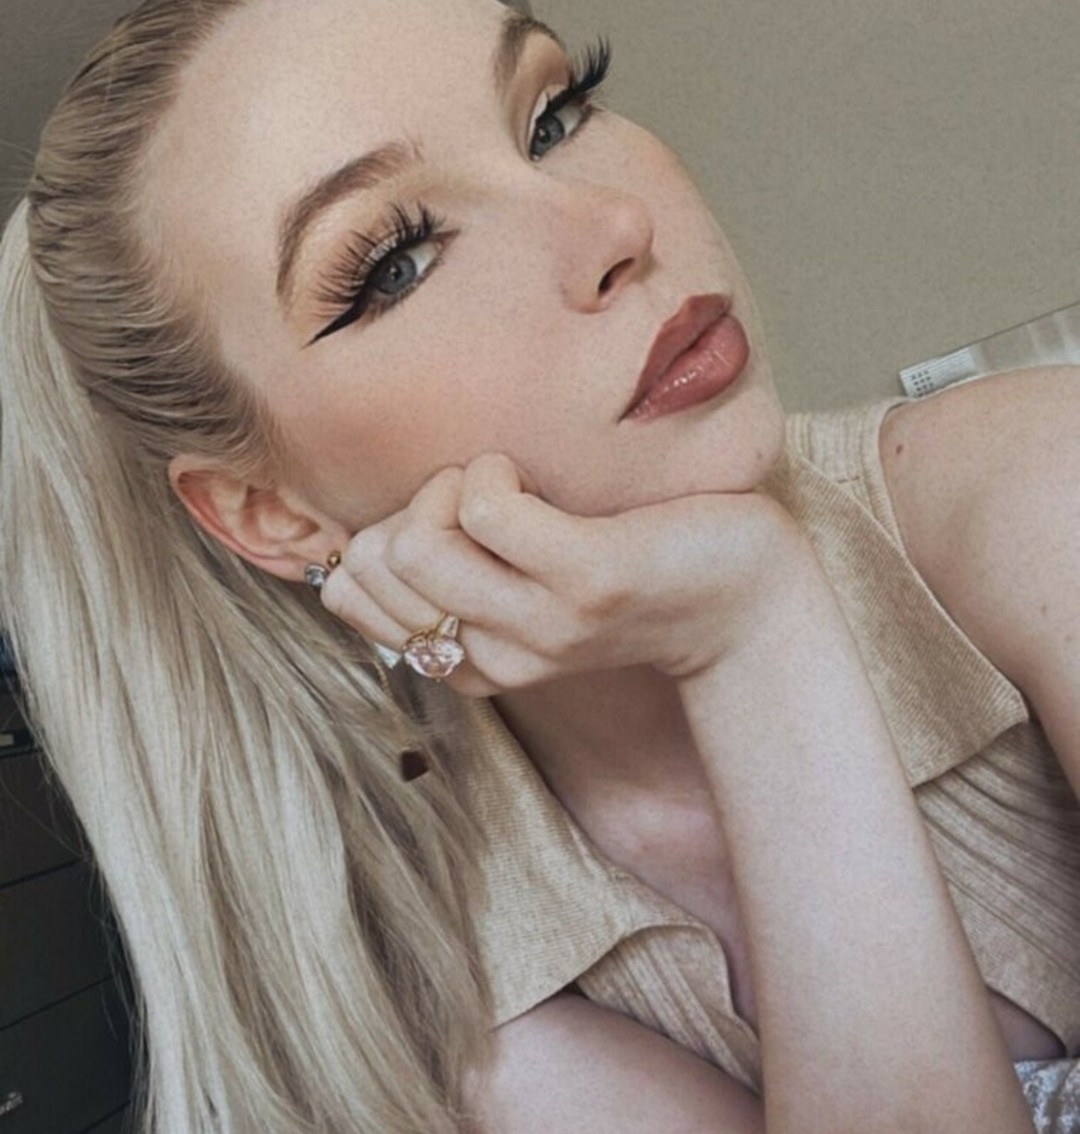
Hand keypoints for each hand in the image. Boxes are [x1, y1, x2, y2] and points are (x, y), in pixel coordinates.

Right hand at [319, 452, 811, 694]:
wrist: (743, 600)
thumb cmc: (627, 572)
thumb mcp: (523, 589)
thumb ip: (455, 576)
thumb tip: (367, 535)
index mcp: (471, 662)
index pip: (349, 600)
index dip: (375, 539)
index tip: (444, 525)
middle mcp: (496, 656)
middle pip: (376, 567)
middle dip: (411, 505)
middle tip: (480, 499)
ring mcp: (540, 622)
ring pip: (416, 545)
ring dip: (450, 484)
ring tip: (506, 484)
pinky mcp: (584, 580)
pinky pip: (484, 507)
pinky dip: (492, 470)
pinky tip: (531, 479)